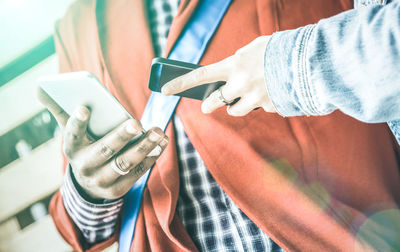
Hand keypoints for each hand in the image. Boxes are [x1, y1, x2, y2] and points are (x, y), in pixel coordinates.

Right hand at [37, 88, 167, 199]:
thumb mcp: (73, 133)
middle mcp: (84, 166)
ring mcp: (101, 180)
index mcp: (72, 148)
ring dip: (144, 147)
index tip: (84, 107)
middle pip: (105, 150)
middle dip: (121, 136)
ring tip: (159, 131)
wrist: (88, 184)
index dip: (77, 122)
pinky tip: (161, 144)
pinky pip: (137, 172)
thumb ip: (62, 111)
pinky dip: (151, 157)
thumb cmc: (85, 147)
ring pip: (125, 163)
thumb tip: (41, 88)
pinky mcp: (117, 190)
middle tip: (137, 123)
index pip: (72, 135)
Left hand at [161, 36, 275, 115]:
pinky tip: (274, 90)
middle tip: (207, 105)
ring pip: (235, 111)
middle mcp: (240, 84)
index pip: (200, 76)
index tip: (164, 90)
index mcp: (234, 65)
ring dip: (237, 106)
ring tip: (247, 96)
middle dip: (210, 104)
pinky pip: (261, 108)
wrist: (310, 60)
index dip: (180, 83)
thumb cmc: (280, 49)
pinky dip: (264, 102)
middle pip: (215, 102)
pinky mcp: (269, 107)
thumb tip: (232, 75)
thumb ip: (240, 60)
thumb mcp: (255, 48)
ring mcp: (255, 98)